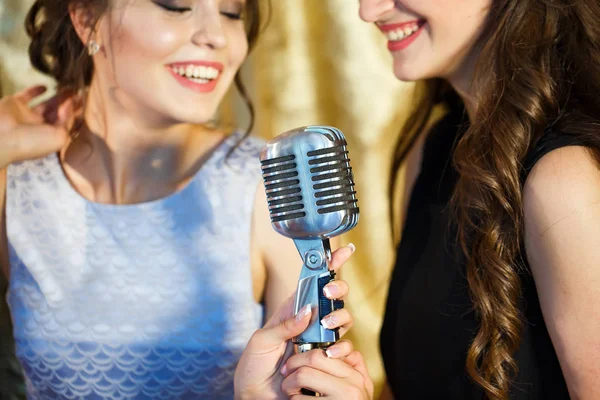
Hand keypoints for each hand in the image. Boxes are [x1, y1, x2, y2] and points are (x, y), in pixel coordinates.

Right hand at [0, 85, 74, 168]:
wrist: (0, 136)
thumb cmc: (33, 141)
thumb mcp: (59, 136)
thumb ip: (67, 120)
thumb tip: (70, 104)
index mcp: (51, 138)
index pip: (68, 124)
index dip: (77, 114)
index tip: (87, 103)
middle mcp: (40, 127)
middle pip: (59, 113)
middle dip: (70, 104)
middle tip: (81, 91)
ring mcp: (28, 115)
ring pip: (47, 103)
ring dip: (58, 96)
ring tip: (70, 87)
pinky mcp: (16, 104)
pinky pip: (28, 95)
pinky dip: (36, 90)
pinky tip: (46, 86)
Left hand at [234, 244, 355, 399]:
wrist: (257, 397)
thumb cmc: (253, 368)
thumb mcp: (261, 341)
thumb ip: (284, 325)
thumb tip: (307, 311)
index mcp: (290, 312)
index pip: (310, 284)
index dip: (327, 267)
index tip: (343, 252)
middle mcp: (308, 323)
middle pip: (332, 296)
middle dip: (337, 288)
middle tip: (329, 291)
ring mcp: (319, 340)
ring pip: (342, 318)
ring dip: (340, 315)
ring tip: (327, 324)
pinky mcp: (326, 359)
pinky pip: (344, 347)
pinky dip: (342, 346)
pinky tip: (331, 350)